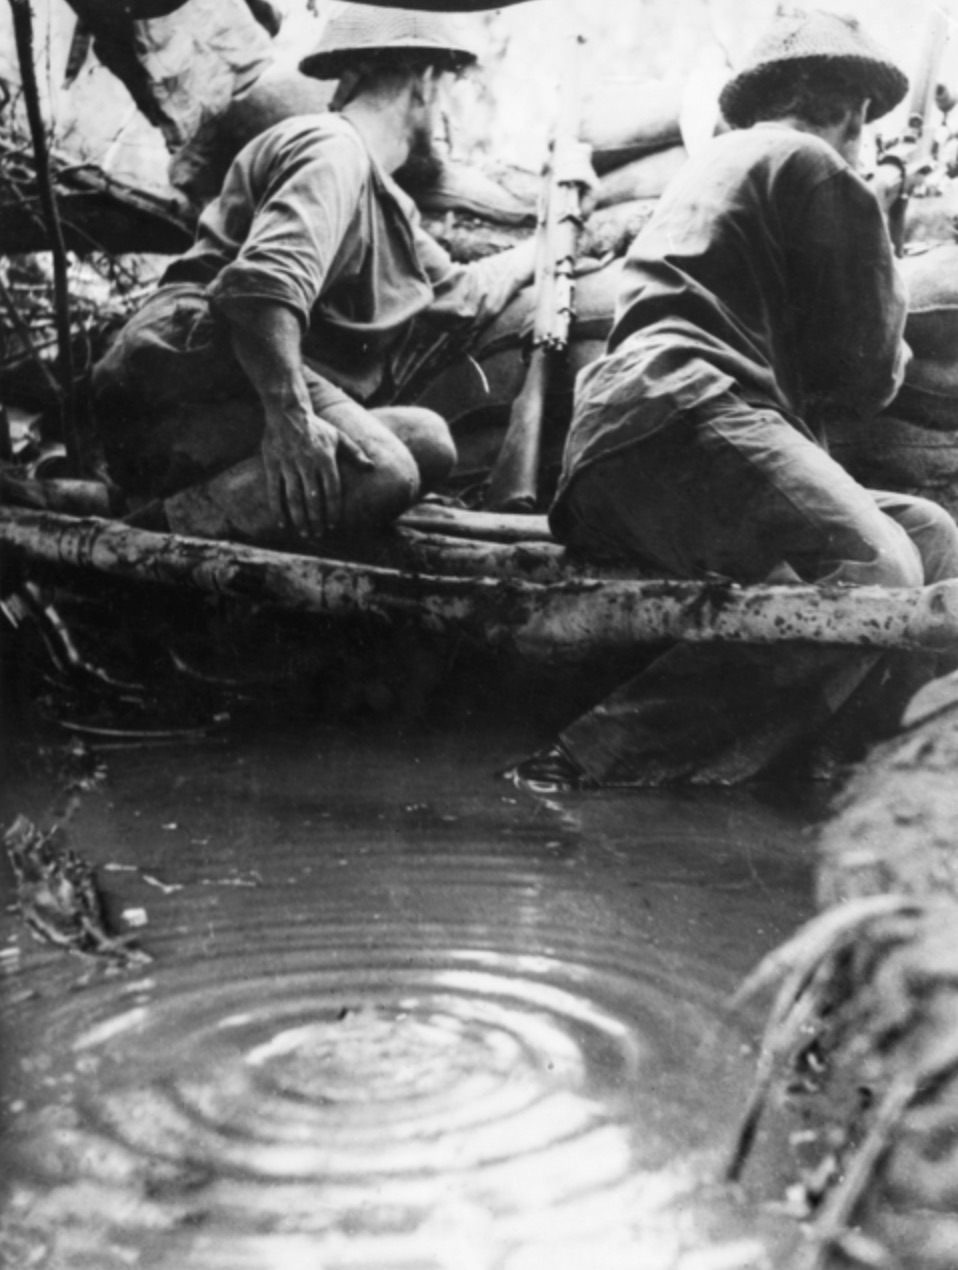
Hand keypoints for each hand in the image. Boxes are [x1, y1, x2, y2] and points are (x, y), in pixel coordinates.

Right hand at [261, 407, 372, 537]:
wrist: (287, 412)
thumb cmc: (316, 427)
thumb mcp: (338, 436)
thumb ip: (355, 453)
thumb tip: (372, 468)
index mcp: (325, 458)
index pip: (332, 490)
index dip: (333, 509)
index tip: (333, 525)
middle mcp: (307, 463)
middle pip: (313, 497)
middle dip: (316, 519)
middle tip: (318, 535)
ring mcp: (289, 464)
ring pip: (294, 497)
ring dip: (299, 518)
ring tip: (304, 533)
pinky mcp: (273, 464)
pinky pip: (275, 490)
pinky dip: (277, 508)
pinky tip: (282, 523)